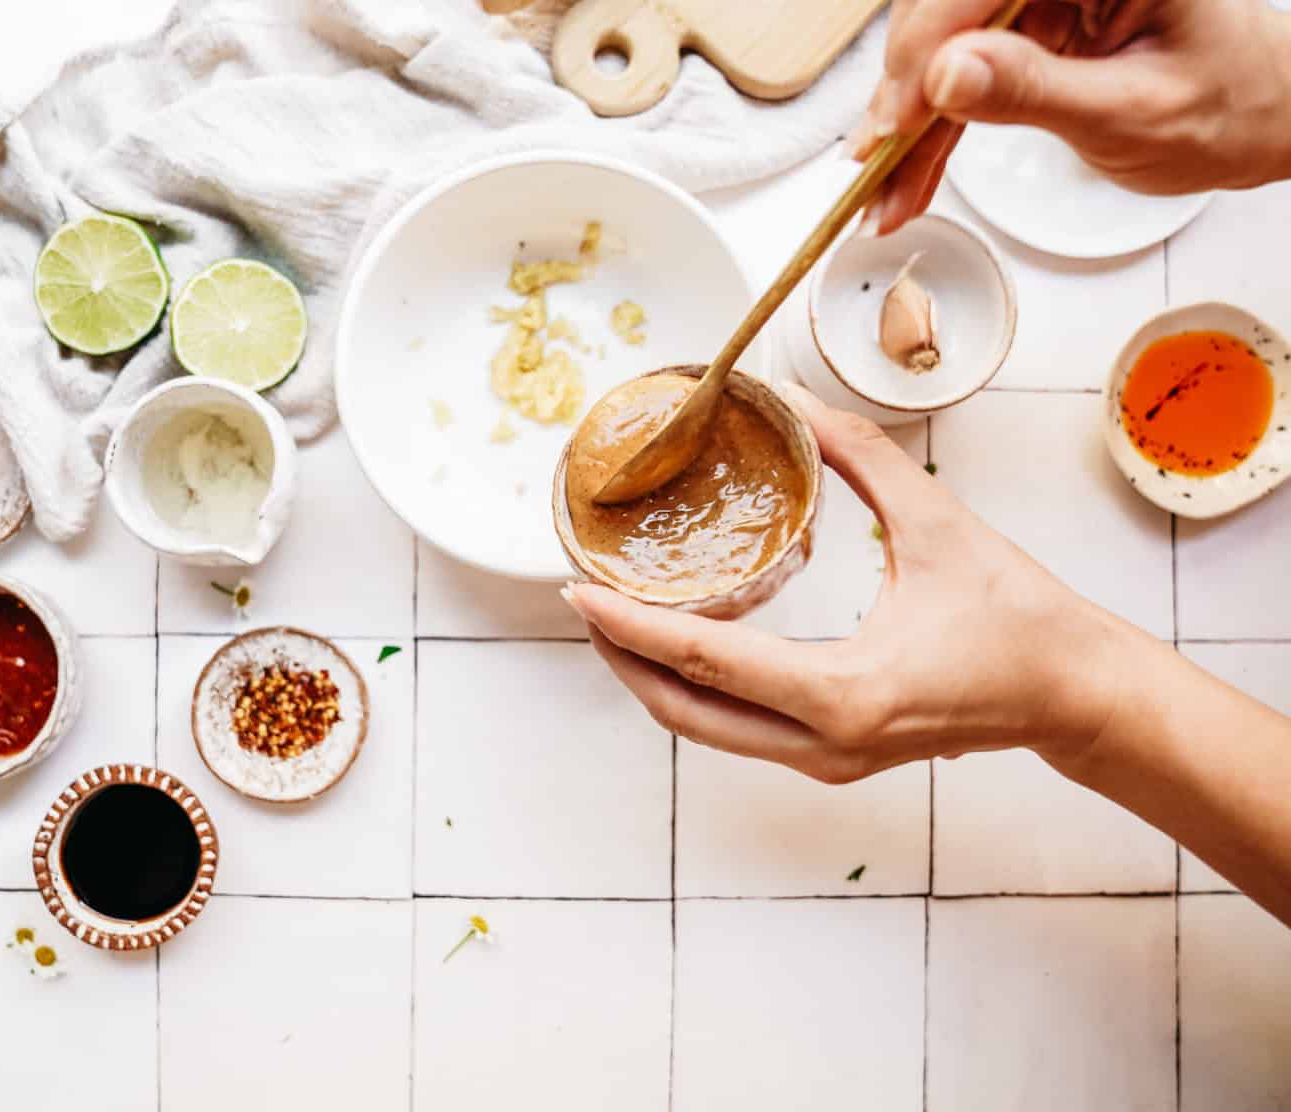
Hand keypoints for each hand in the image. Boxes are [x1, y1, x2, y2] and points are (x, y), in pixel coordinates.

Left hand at [561, 385, 1137, 783]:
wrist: (1071, 693)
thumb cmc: (1019, 618)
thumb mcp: (935, 522)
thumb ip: (858, 455)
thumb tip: (790, 399)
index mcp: (845, 693)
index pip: (707, 661)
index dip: (632, 626)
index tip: (579, 590)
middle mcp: (824, 744)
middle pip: (686, 712)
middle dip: (624, 660)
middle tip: (585, 601)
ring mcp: (827, 762)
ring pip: (707, 730)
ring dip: (655, 678)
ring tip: (618, 620)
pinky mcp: (833, 759)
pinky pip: (739, 730)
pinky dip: (697, 689)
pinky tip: (681, 643)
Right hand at [851, 0, 1290, 235]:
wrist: (1256, 119)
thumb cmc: (1226, 109)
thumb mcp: (1131, 113)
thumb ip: (1036, 91)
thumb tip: (948, 72)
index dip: (929, 44)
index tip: (899, 117)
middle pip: (947, 8)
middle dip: (903, 87)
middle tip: (877, 160)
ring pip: (940, 47)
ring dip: (904, 122)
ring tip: (882, 190)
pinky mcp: (1024, 30)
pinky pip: (957, 76)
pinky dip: (928, 133)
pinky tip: (903, 179)